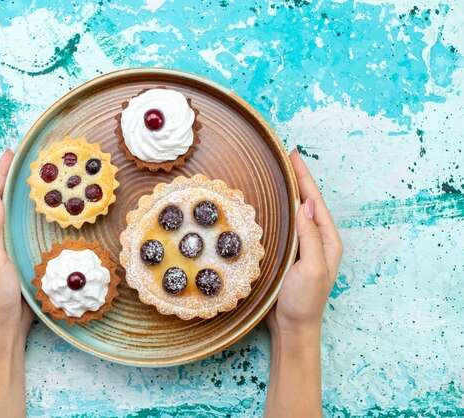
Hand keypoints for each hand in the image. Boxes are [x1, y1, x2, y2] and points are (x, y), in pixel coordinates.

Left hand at [0, 149, 33, 338]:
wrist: (5, 326)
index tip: (10, 154)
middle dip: (9, 180)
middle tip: (23, 160)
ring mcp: (1, 247)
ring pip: (11, 215)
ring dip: (20, 197)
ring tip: (33, 178)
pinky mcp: (15, 256)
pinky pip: (22, 230)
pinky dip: (30, 216)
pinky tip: (41, 210)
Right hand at [265, 150, 343, 338]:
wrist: (292, 328)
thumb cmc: (303, 302)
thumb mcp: (311, 268)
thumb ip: (310, 236)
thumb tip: (307, 203)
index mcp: (327, 241)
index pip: (314, 201)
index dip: (304, 177)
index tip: (293, 155)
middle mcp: (317, 241)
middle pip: (306, 202)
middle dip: (297, 179)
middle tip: (284, 157)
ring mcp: (302, 247)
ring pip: (294, 213)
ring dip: (287, 192)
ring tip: (276, 173)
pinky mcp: (289, 255)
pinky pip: (284, 226)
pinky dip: (277, 210)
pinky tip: (267, 204)